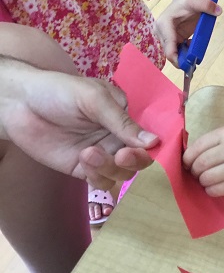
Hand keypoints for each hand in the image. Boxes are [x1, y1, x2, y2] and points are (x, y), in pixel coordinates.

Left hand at [1, 65, 158, 190]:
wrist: (20, 104)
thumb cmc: (60, 91)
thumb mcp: (95, 99)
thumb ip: (123, 122)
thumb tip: (154, 142)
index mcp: (124, 116)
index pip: (148, 137)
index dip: (152, 147)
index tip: (146, 150)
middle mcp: (116, 136)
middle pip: (139, 160)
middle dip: (134, 161)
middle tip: (121, 155)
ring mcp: (101, 154)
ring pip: (121, 174)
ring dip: (110, 168)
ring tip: (89, 153)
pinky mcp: (83, 169)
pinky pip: (102, 181)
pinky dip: (98, 176)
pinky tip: (84, 159)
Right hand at [155, 0, 221, 64]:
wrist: (187, 0)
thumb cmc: (189, 0)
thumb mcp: (197, 0)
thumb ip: (207, 5)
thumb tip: (218, 11)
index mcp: (164, 24)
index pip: (168, 47)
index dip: (177, 59)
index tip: (188, 66)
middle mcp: (161, 32)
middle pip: (170, 53)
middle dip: (181, 60)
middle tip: (194, 65)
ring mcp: (166, 37)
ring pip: (173, 54)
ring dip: (183, 59)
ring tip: (195, 59)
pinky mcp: (172, 40)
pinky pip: (177, 52)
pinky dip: (185, 55)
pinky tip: (194, 50)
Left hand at [183, 124, 223, 195]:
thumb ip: (212, 141)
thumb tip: (187, 158)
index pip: (198, 147)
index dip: (187, 157)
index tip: (186, 162)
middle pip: (200, 164)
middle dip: (193, 170)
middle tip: (196, 172)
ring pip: (205, 178)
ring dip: (202, 180)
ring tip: (206, 178)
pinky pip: (215, 190)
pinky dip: (210, 189)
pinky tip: (214, 185)